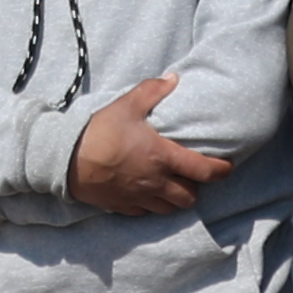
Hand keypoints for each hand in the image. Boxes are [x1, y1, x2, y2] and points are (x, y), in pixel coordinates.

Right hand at [65, 76, 227, 218]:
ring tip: (172, 186)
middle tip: (192, 175)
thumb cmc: (99, 132)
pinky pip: (146, 212)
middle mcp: (156, 182)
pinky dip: (151, 205)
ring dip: (175, 199)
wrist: (66, 160)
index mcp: (163, 157)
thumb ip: (152, 91)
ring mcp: (140, 198)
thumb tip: (173, 79)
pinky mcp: (123, 206)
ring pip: (171, 209)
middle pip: (190, 196)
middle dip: (195, 187)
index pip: (205, 171)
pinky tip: (146, 193)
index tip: (226, 167)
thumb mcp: (127, 105)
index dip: (221, 171)